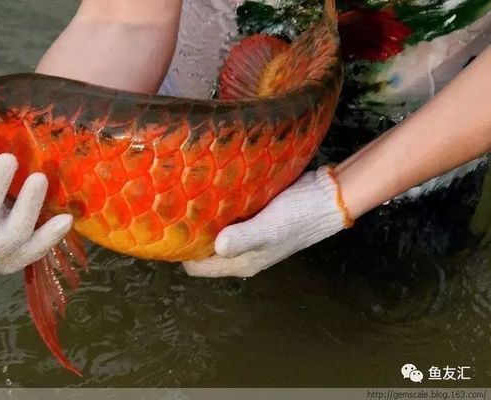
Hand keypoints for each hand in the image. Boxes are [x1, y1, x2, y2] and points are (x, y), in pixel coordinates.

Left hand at [183, 167, 350, 277]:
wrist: (328, 197)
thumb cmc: (299, 216)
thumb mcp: (269, 228)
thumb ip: (242, 238)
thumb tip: (215, 245)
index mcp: (241, 263)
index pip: (196, 266)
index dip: (181, 251)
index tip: (168, 229)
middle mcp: (240, 253)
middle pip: (201, 249)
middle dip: (187, 233)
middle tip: (172, 208)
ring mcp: (246, 235)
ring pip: (212, 232)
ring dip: (201, 219)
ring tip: (184, 197)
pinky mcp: (252, 217)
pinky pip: (225, 217)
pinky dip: (215, 208)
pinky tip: (207, 190)